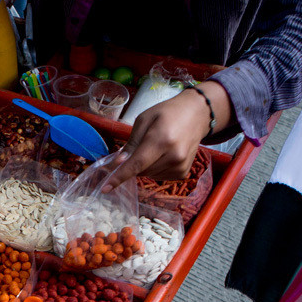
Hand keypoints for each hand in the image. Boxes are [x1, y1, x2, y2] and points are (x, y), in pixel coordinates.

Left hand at [102, 81, 231, 190]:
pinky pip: (158, 177)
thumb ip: (131, 143)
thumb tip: (117, 163)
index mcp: (162, 140)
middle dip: (133, 163)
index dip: (119, 177)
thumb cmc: (167, 113)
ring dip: (144, 166)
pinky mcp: (182, 173)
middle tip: (140, 145)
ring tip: (155, 147)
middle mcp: (173, 156)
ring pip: (148, 175)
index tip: (105, 188)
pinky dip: (154, 168)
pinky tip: (162, 154)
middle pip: (141, 171)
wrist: (197, 114)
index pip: (136, 164)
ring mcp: (180, 166)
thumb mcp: (144, 120)